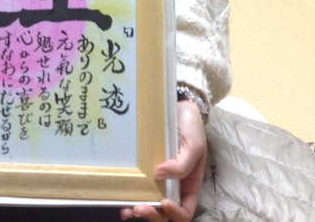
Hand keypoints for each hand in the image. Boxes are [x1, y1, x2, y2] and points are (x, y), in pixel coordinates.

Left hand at [121, 100, 206, 221]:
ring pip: (148, 202)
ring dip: (137, 209)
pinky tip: (119, 195)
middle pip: (164, 213)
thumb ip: (183, 164)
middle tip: (138, 208)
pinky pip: (136, 185)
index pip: (185, 211)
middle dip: (152, 215)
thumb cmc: (191, 127)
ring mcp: (156, 178)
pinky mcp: (142, 167)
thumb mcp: (195, 145)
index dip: (176, 213)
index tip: (164, 202)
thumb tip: (160, 175)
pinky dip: (128, 194)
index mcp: (189, 185)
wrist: (177, 105)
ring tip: (126, 209)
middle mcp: (172, 186)